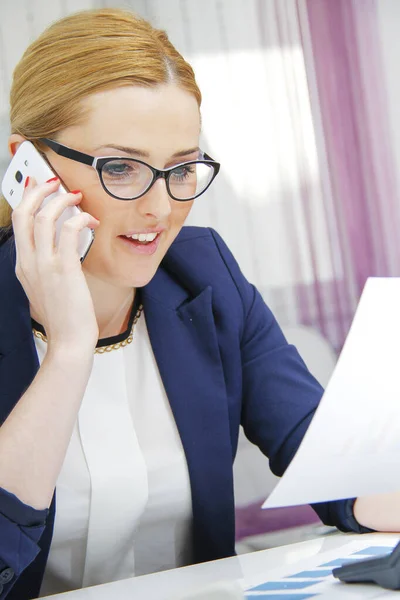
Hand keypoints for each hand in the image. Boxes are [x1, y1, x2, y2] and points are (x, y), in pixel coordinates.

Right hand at [12, 177, 99, 351]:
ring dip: (61, 200)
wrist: (69, 341)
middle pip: (24, 213)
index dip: (27, 199)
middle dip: (38, 190)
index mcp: (23, 266)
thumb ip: (47, 268)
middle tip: (55, 183)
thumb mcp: (46, 289)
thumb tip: (62, 248)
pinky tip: (90, 221)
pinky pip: (68, 231)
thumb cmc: (63, 318)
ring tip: (76, 197)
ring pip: (44, 217)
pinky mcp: (64, 268)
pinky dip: (79, 218)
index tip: (38, 186)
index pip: (18, 223)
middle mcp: (29, 262)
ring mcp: (44, 265)